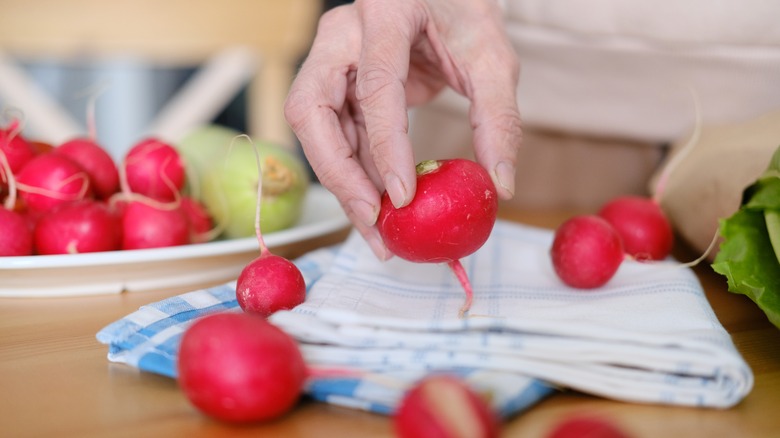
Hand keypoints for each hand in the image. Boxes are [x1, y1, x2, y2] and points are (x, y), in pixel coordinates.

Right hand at [284, 0, 520, 258]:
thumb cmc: (462, 12)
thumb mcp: (492, 58)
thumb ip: (498, 118)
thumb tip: (501, 185)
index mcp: (385, 13)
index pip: (375, 85)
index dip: (384, 146)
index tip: (402, 196)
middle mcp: (341, 33)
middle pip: (312, 110)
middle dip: (340, 174)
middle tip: (374, 222)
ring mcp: (329, 57)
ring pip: (314, 128)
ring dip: (343, 181)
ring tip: (377, 227)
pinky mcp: (332, 82)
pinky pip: (333, 133)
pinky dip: (352, 171)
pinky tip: (376, 201)